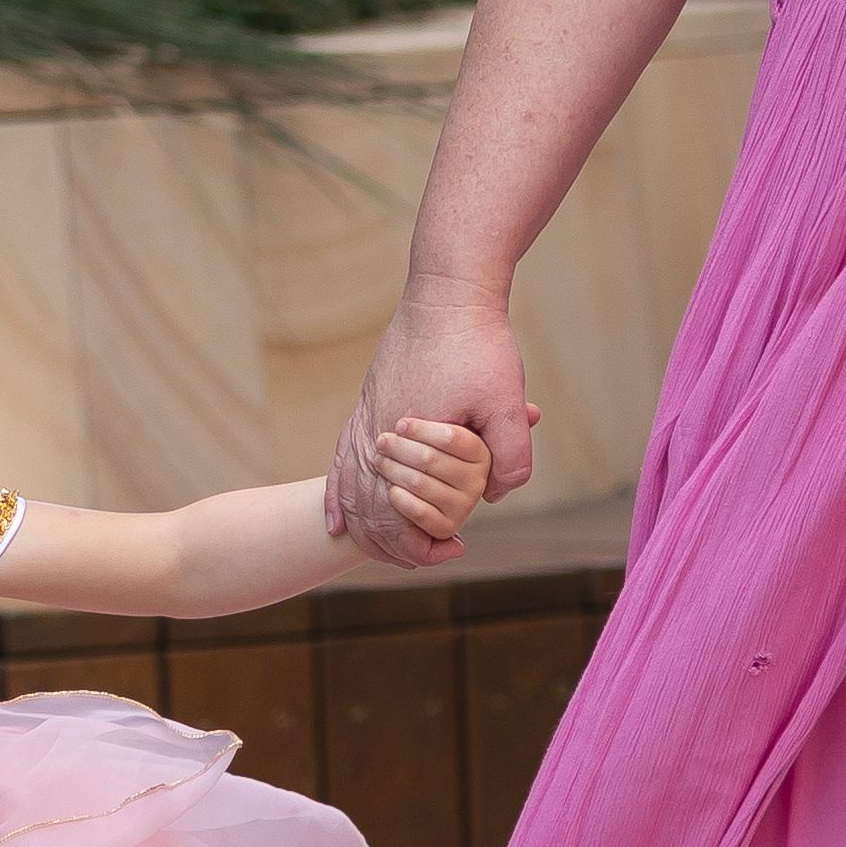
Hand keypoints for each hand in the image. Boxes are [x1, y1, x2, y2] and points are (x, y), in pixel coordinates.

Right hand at [332, 296, 534, 558]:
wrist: (447, 291)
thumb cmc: (478, 345)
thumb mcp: (508, 401)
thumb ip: (509, 456)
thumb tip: (492, 497)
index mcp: (409, 441)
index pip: (400, 516)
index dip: (423, 544)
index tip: (452, 549)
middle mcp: (376, 434)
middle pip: (369, 510)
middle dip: (394, 543)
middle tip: (426, 555)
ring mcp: (366, 419)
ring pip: (350, 490)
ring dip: (365, 526)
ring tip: (385, 547)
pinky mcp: (367, 403)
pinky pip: (341, 460)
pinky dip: (337, 494)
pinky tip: (336, 518)